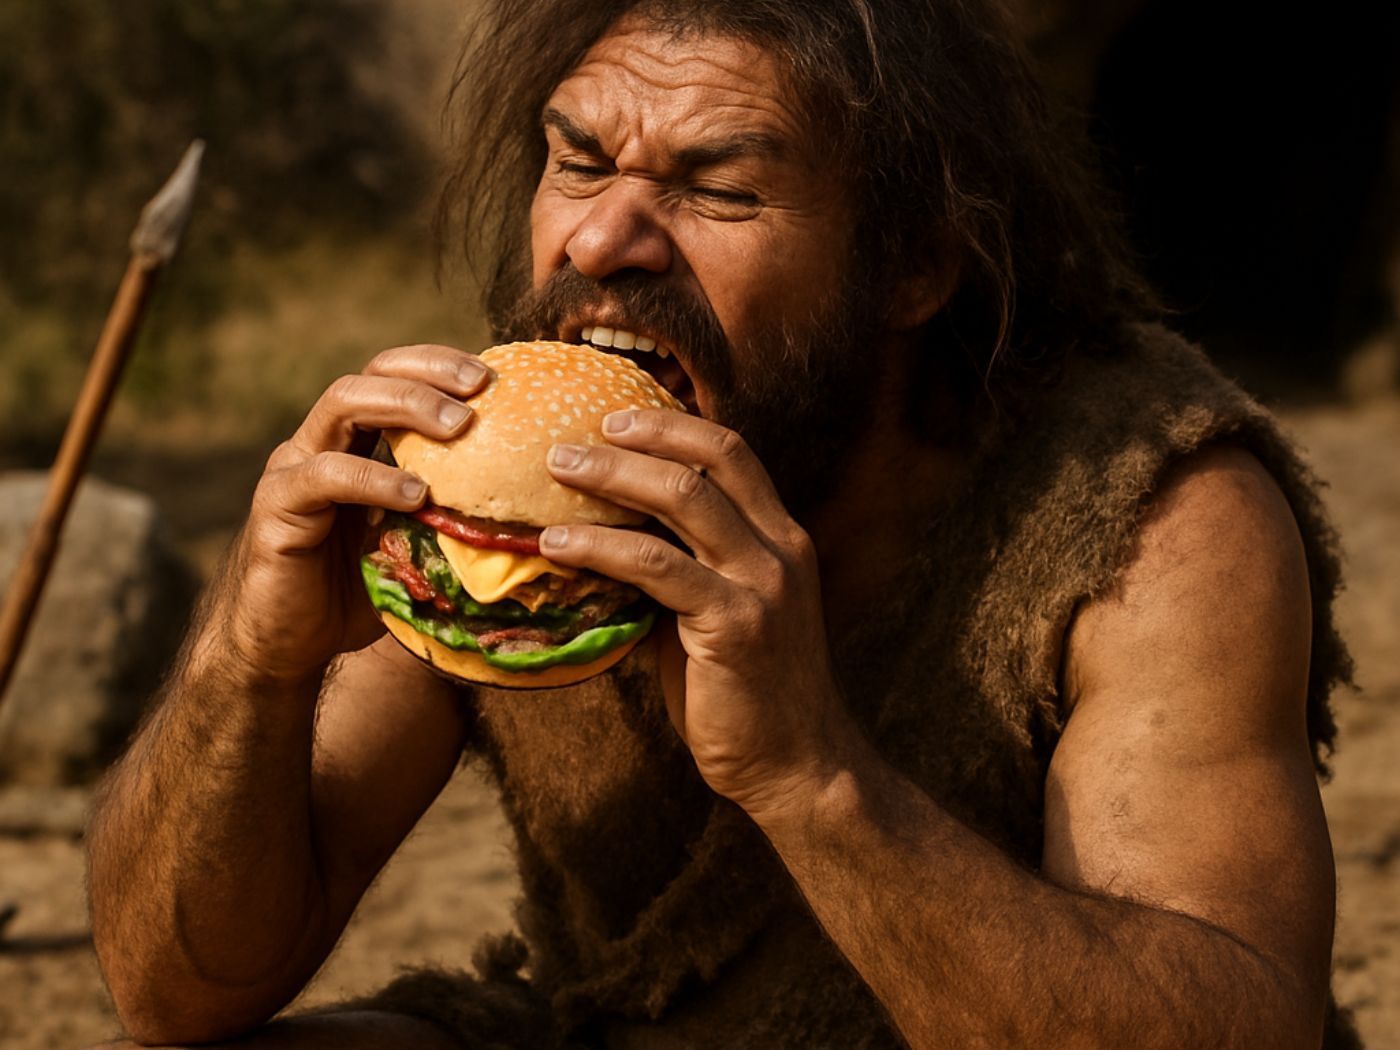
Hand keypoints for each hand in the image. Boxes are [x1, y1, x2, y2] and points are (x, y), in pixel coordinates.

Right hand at [215, 345, 490, 682]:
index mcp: (352, 443)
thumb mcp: (414, 546)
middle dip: (428, 373)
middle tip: (480, 386)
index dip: (438, 367)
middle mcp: (319, 443)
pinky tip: (416, 494)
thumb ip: (449, 518)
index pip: (391, 378)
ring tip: (459, 426)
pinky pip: (326, 476)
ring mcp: (294, 469)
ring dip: (406, 405)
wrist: (287, 645)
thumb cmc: (356, 593)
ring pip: (343, 404)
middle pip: (370, 376)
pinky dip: (375, 478)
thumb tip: (527, 514)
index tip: (493, 378)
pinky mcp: (278, 506)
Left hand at [540, 409, 850, 817]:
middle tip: (571, 439)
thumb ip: (682, 574)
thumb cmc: (746, 695)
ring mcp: (761, 584)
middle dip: (637, 437)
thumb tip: (602, 546)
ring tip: (555, 470)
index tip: (617, 418)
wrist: (794, 766)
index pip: (733, 453)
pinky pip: (657, 567)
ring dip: (611, 476)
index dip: (674, 426)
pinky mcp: (734, 624)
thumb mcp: (721, 616)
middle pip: (710, 460)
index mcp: (782, 539)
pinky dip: (601, 546)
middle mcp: (780, 550)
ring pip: (682, 499)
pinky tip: (557, 543)